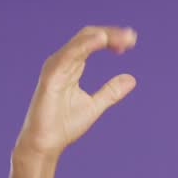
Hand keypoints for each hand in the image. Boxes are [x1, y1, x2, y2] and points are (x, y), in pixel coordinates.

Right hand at [14, 25, 137, 159]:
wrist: (46, 144)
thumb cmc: (64, 125)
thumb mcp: (94, 106)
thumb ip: (110, 92)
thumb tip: (131, 79)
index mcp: (72, 66)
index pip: (92, 41)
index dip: (111, 38)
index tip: (131, 41)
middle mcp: (62, 62)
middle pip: (88, 36)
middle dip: (111, 34)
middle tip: (131, 37)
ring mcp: (55, 68)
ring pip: (79, 42)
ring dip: (102, 36)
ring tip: (121, 38)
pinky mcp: (51, 77)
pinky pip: (68, 56)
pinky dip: (84, 46)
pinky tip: (100, 40)